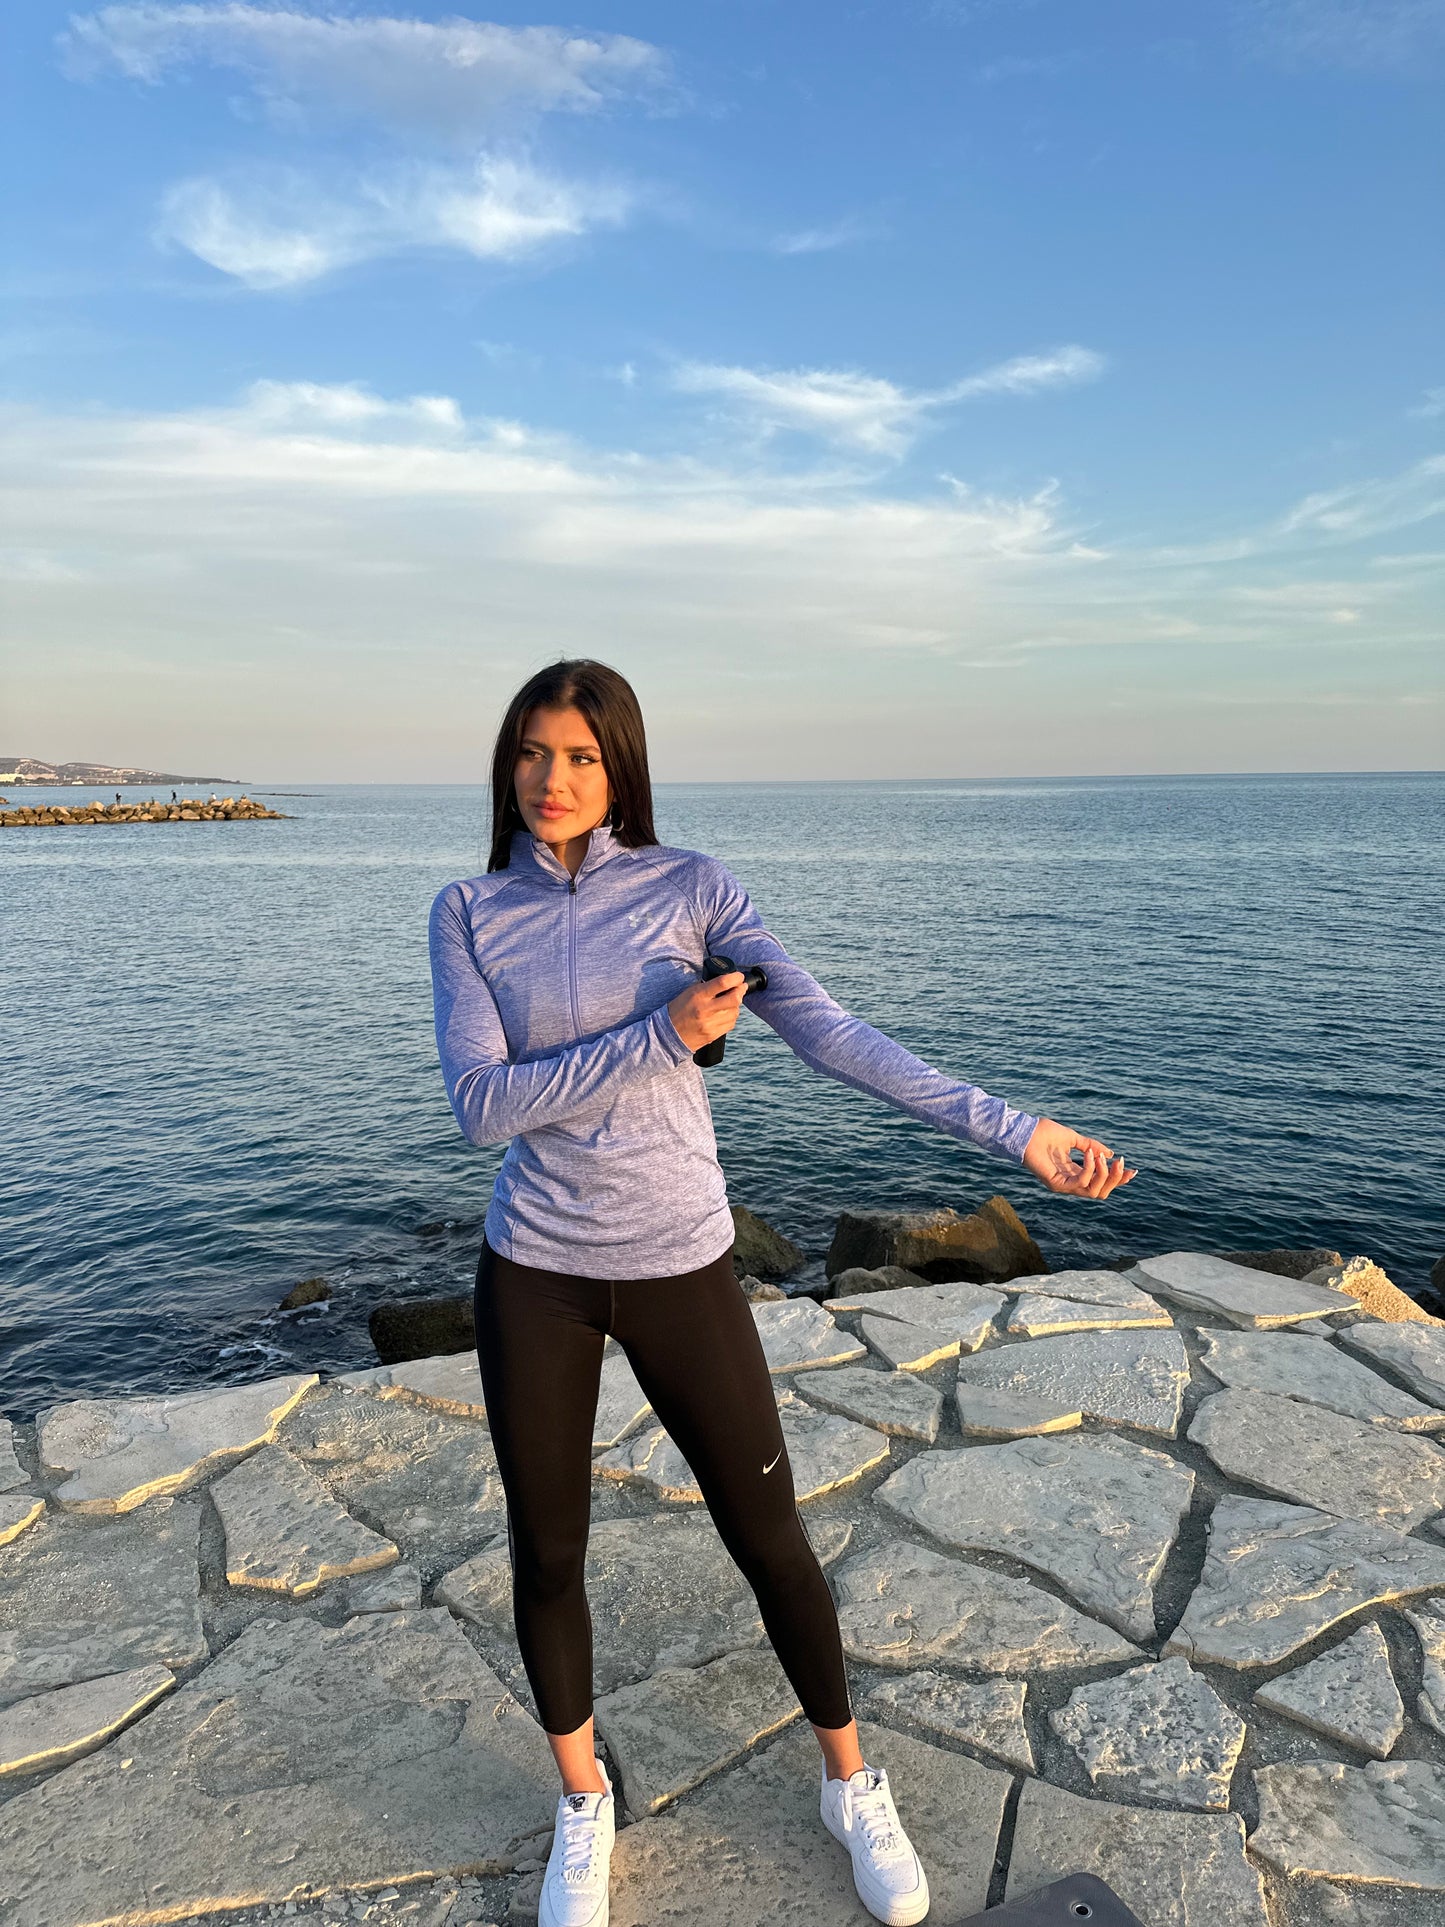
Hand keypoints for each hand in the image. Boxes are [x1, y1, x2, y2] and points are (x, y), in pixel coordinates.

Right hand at [668, 971, 745, 1052]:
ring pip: (735, 1011)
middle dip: (741, 991)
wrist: (668, 1034)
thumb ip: (707, 987)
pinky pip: (731, 1023)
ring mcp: (710, 1024)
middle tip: (741, 987)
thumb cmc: (679, 1010)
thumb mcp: (689, 992)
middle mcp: (706, 1010)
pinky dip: (731, 1016)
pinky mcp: (714, 1035)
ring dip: (736, 1004)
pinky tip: (725, 1013)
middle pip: (734, 998)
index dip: (736, 978)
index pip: (723, 983)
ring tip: (729, 1001)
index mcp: (698, 996)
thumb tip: (727, 982)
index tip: (739, 976)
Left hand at [1022, 1118, 1136, 1198]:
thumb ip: (1092, 1146)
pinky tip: (1090, 1154)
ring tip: (1102, 1157)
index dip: (1118, 1179)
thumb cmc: (1044, 1133)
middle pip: (1101, 1192)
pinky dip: (1089, 1168)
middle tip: (1119, 1162)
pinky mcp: (1056, 1183)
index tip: (1133, 1170)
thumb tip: (1111, 1153)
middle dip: (1114, 1179)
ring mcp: (1063, 1185)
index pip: (1101, 1183)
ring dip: (1103, 1174)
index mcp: (1075, 1172)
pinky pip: (1081, 1182)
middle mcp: (1071, 1182)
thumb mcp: (1074, 1139)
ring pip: (1094, 1192)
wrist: (1024, 1131)